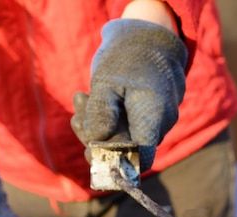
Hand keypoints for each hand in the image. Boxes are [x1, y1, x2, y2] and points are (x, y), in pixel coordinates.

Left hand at [71, 19, 186, 170]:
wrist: (147, 35)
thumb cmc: (127, 56)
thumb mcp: (106, 80)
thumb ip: (101, 113)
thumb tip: (96, 144)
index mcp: (155, 116)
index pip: (140, 159)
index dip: (115, 162)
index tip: (89, 150)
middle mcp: (160, 124)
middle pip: (125, 150)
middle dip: (95, 136)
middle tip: (76, 114)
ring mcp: (155, 121)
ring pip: (121, 137)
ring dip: (95, 124)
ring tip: (80, 98)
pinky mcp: (145, 117)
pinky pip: (123, 126)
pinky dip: (103, 117)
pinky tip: (87, 100)